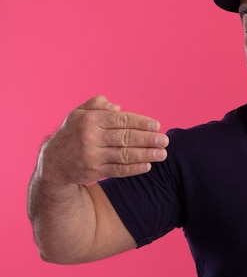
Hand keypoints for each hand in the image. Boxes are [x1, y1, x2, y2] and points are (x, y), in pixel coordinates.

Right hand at [39, 96, 168, 183]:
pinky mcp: (94, 171)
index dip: (140, 122)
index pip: (120, 120)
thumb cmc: (72, 133)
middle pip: (125, 137)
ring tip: (162, 154)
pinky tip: (147, 166)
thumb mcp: (78, 114)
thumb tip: (118, 107)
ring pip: (124, 155)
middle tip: (165, 140)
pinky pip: (118, 170)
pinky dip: (134, 169)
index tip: (156, 125)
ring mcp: (92, 156)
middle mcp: (90, 137)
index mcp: (90, 120)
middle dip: (148, 139)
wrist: (53, 163)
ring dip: (145, 155)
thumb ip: (97, 104)